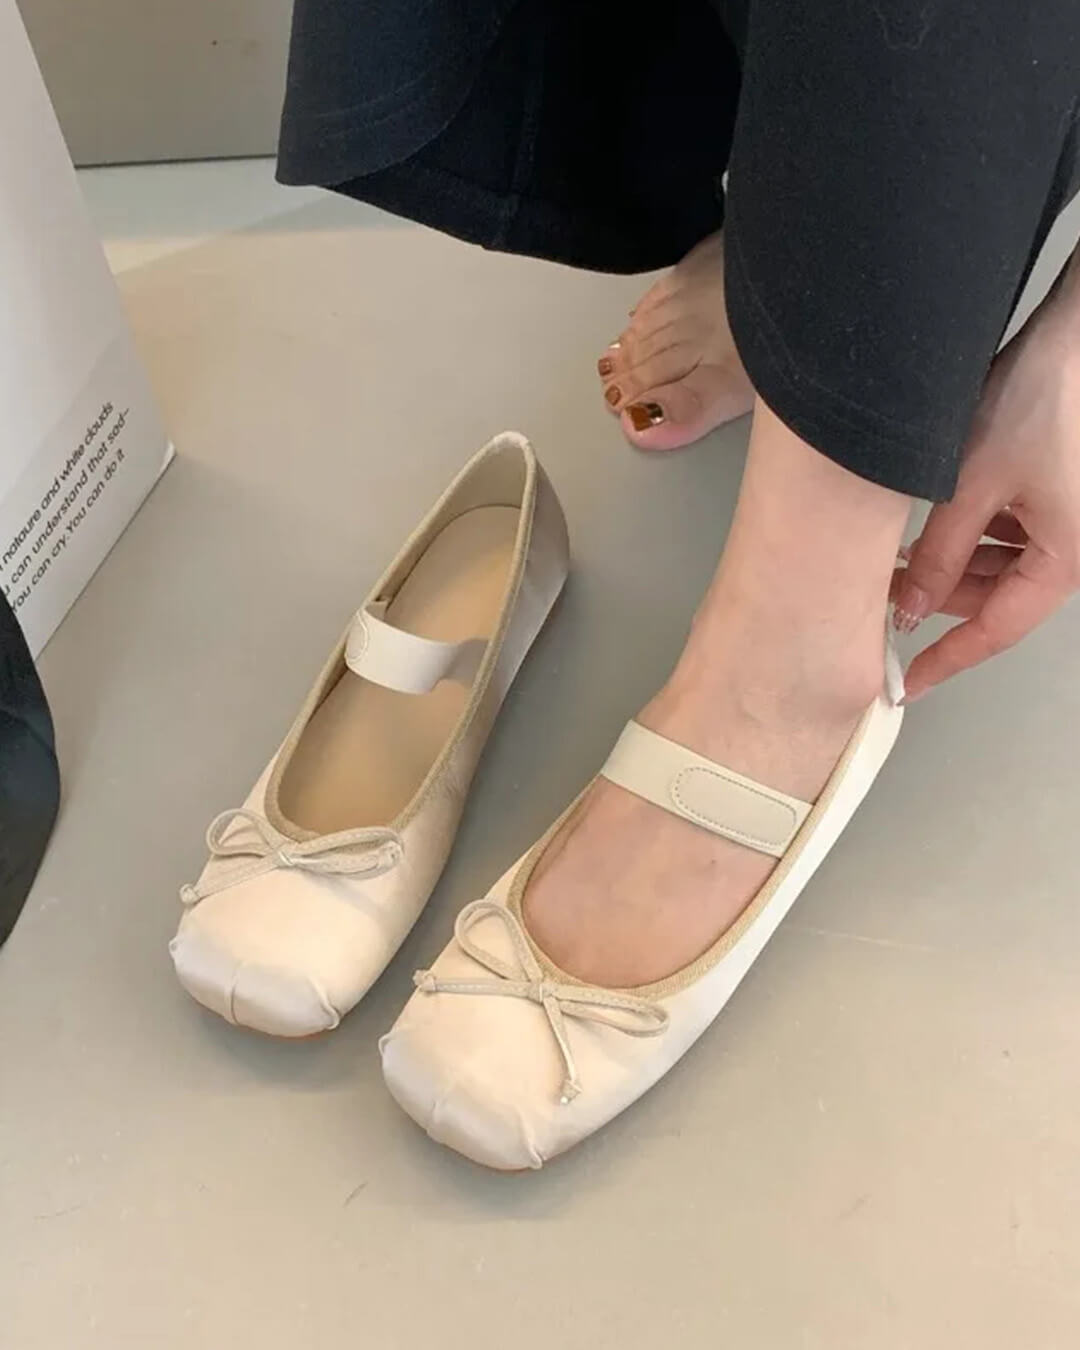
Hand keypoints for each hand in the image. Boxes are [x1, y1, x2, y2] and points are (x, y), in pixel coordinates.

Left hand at [895, 270, 1079, 700]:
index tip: (907, 685)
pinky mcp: (1055, 498)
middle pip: (996, 599)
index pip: (996, 631)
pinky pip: (1009, 539)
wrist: (1071, 335)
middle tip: (881, 600)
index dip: (947, 659)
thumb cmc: (1037, 399)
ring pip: (998, 570)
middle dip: (939, 602)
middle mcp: (1072, 550)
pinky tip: (927, 535)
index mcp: (1065, 559)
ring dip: (949, 570)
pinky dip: (968, 542)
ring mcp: (1065, 523)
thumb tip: (909, 611)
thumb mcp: (972, 485)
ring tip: (894, 564)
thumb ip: (939, 555)